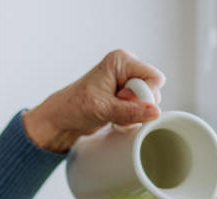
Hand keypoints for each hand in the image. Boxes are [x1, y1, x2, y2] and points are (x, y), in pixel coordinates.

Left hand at [22, 49, 165, 152]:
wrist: (61, 119)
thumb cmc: (74, 107)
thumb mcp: (103, 110)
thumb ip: (130, 111)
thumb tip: (155, 111)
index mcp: (121, 60)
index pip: (154, 78)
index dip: (143, 95)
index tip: (122, 101)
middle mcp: (127, 67)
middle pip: (153, 90)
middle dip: (137, 105)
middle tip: (114, 108)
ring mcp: (127, 82)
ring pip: (148, 102)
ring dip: (134, 114)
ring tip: (112, 114)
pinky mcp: (126, 95)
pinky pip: (141, 108)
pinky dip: (131, 117)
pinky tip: (115, 118)